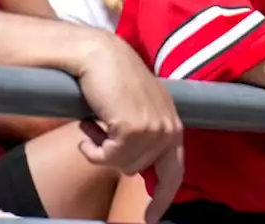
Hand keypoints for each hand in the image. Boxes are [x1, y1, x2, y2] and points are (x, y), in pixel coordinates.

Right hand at [74, 32, 182, 223]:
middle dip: (113, 158)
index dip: (163, 197)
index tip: (152, 218)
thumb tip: (136, 170)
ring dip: (99, 148)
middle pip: (136, 170)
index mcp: (173, 125)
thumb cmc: (113, 83)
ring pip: (119, 165)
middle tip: (101, 133)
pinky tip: (89, 124)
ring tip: (97, 121)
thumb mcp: (138, 112)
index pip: (174, 171)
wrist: (101, 57)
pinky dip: (90, 146)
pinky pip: (105, 157)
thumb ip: (145, 137)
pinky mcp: (134, 128)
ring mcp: (154, 129)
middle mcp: (169, 128)